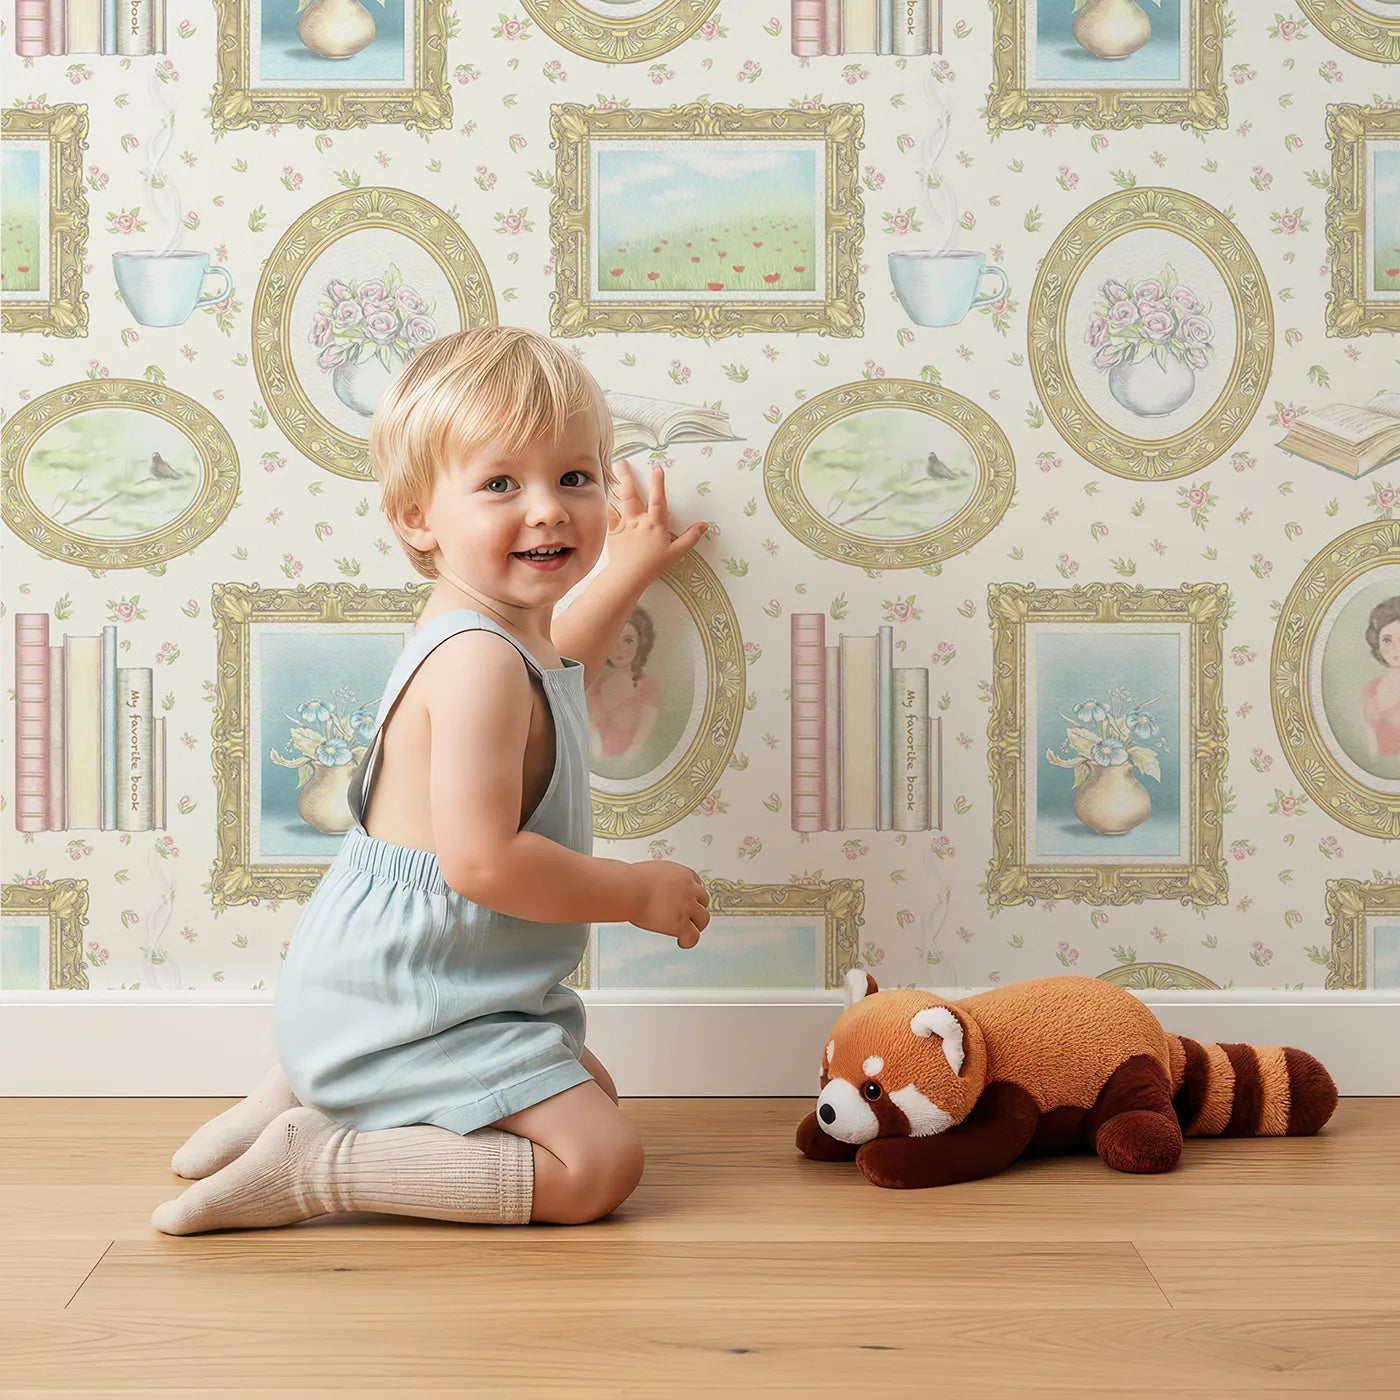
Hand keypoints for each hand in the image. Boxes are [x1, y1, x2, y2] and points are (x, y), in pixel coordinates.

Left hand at [606, 462, 707, 588]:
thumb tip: (704, 525)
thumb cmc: (653, 566)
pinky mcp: (614, 533)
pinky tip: (606, 499)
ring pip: (621, 502)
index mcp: (655, 524)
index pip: (658, 500)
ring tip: (614, 473)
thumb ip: (690, 538)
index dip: (658, 484)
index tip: (657, 469)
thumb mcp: (676, 553)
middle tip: (623, 462)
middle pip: (633, 495)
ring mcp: (625, 525)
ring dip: (617, 486)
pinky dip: (608, 506)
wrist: (628, 576)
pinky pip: (610, 516)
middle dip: (628, 477)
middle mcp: (639, 521)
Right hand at [629, 859, 709, 948]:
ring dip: (696, 925)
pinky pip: (694, 936)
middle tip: (688, 917)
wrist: (629, 889)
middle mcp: (690, 890)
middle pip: (704, 901)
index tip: (688, 902)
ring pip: (703, 919)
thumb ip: (664, 880)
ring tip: (687, 931)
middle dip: (696, 909)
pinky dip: (689, 941)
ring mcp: (687, 907)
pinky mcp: (681, 923)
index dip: (693, 896)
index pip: (698, 886)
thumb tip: (658, 887)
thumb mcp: (655, 871)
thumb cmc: (633, 880)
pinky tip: (681, 942)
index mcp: (684, 875)